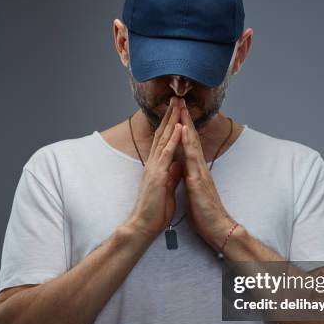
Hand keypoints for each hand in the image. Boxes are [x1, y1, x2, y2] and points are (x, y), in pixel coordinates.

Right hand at [126, 97, 183, 238]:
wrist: (144, 225)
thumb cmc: (155, 210)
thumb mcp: (166, 188)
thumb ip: (171, 174)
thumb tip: (177, 164)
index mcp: (157, 166)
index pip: (164, 140)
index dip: (170, 124)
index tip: (177, 111)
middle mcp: (154, 162)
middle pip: (162, 133)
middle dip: (170, 115)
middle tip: (176, 98)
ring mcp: (154, 167)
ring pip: (164, 138)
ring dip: (172, 120)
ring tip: (178, 104)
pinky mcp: (157, 174)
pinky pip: (167, 153)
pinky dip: (174, 138)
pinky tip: (180, 126)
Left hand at [180, 105, 236, 249]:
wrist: (216, 227)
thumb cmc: (204, 212)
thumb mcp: (193, 190)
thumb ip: (189, 177)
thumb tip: (183, 168)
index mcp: (195, 170)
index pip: (188, 144)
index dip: (182, 127)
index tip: (177, 112)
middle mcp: (199, 167)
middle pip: (191, 138)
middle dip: (185, 119)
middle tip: (179, 100)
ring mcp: (200, 172)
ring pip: (192, 143)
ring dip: (186, 124)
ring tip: (181, 108)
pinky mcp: (198, 180)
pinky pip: (191, 158)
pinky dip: (187, 143)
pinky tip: (183, 132)